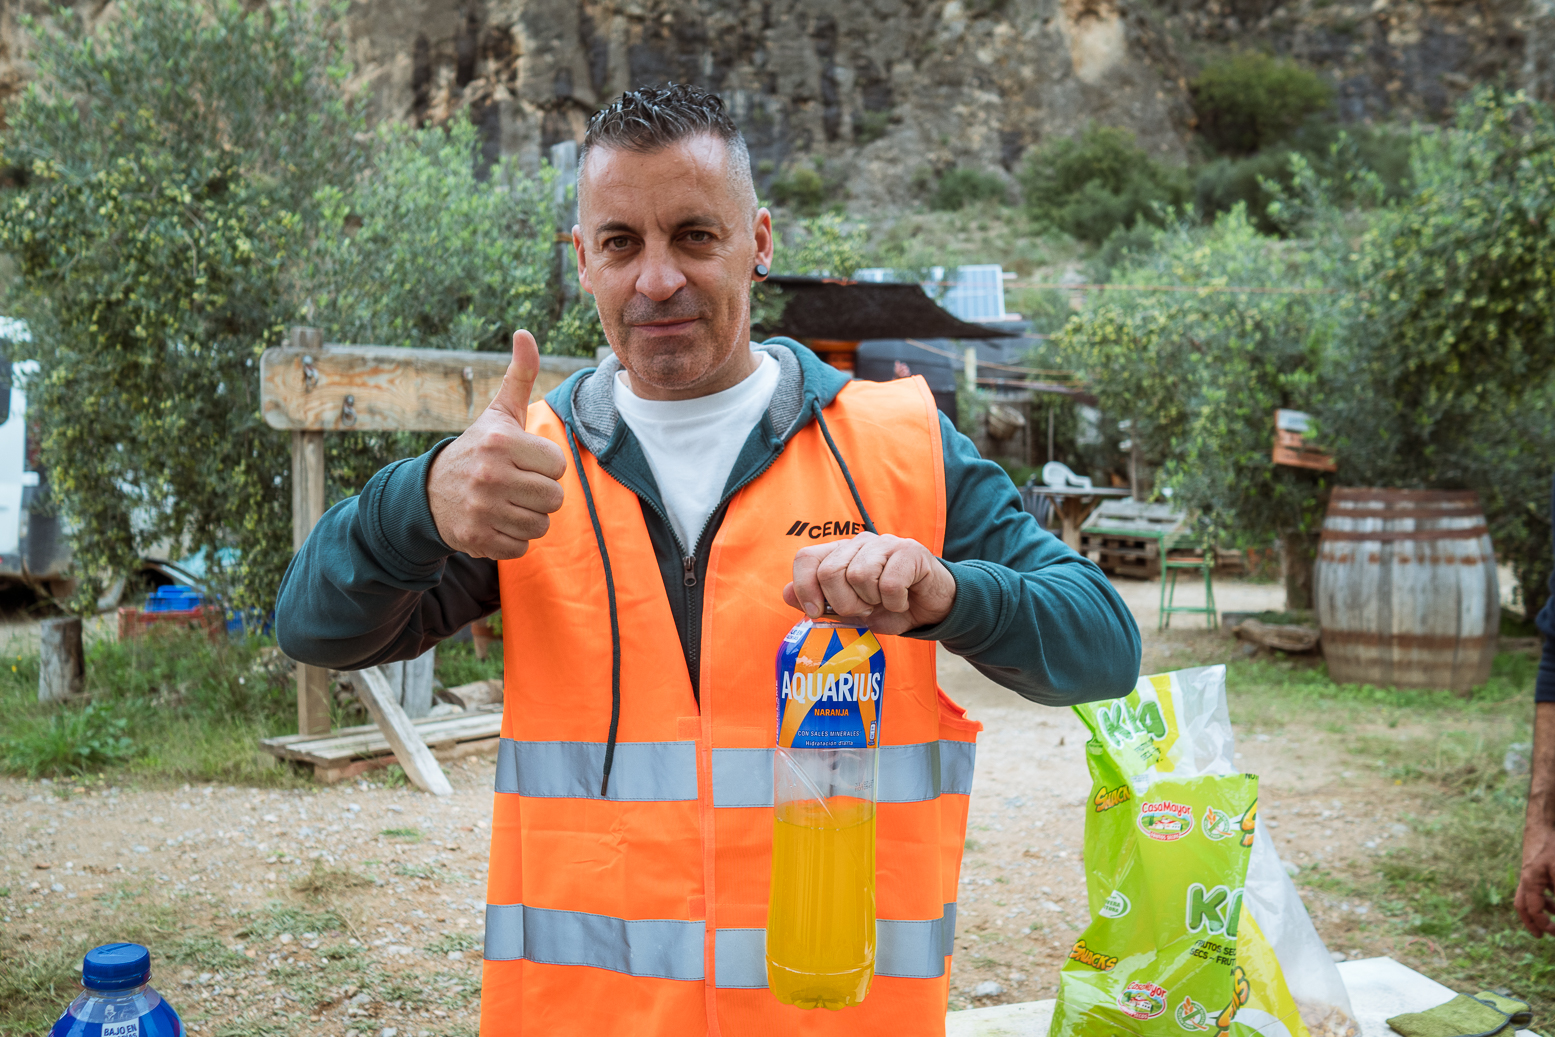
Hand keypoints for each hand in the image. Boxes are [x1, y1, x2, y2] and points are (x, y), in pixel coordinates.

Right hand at [426, 330, 566, 558]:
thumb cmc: (478, 450)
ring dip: (528, 517)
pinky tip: (496, 522)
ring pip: (541, 525)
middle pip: (554, 498)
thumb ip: (520, 375)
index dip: (545, 466)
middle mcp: (490, 475)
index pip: (557, 466)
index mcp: (501, 442)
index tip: (523, 462)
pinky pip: (522, 547)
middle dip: (540, 494)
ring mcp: (482, 509)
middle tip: (517, 485)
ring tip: (506, 503)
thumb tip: (525, 333)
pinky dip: (513, 539)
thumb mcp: (498, 413)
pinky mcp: (477, 539)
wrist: (429, 493)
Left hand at [782, 532, 956, 635]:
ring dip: (872, 602)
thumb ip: (820, 602)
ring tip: (884, 603)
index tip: (815, 612)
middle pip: (830, 572)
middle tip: (863, 610)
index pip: (806, 558)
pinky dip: (894, 603)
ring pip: (859, 576)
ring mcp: (885, 543)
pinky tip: (902, 601)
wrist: (932, 607)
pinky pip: (889, 585)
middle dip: (843, 603)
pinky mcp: (909, 551)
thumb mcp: (851, 611)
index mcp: (840, 553)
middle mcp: (859, 543)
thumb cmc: (888, 607)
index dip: (804, 587)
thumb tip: (786, 594)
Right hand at [1516, 821, 1554, 936]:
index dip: (1543, 924)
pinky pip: (1537, 889)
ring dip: (1542, 910)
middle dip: (1532, 922)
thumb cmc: (1551, 847)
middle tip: (1541, 935)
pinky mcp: (1535, 870)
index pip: (1533, 910)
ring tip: (1554, 917)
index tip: (1554, 932)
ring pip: (1529, 898)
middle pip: (1522, 906)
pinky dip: (1546, 898)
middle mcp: (1526, 880)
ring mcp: (1529, 874)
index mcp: (1530, 882)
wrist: (1542, 826)